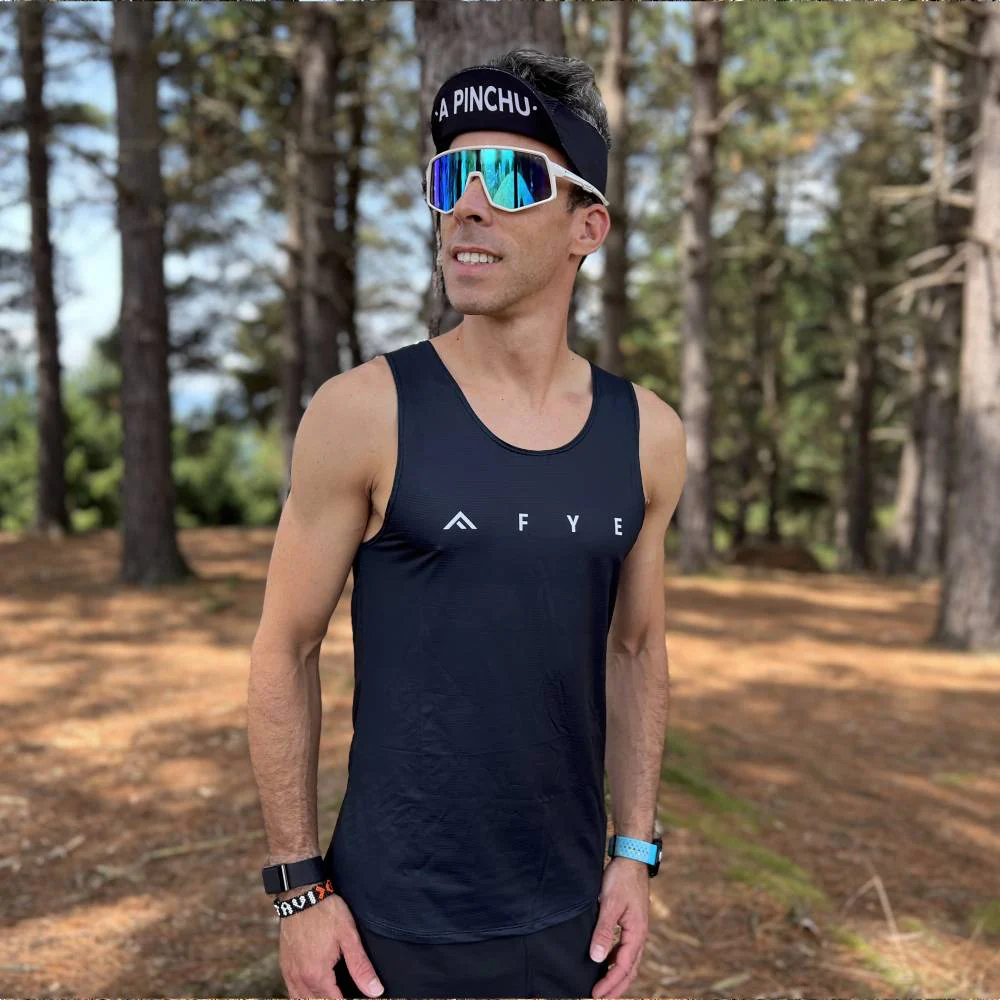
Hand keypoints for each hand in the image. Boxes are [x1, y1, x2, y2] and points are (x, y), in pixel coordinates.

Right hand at [277, 889, 383, 998]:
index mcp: (317, 975)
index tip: (360, 999)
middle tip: (348, 995)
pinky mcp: (285, 966)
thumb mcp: (348, 936)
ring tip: (334, 994)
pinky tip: (314, 994)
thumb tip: (375, 991)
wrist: (301, 894)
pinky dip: (303, 998)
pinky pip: (292, 992)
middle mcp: (300, 979)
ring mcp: (290, 973)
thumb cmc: (326, 912)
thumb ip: (361, 966)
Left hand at [588, 858, 650, 998]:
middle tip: (599, 998)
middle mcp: (640, 935)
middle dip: (616, 987)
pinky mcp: (632, 923)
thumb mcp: (609, 904)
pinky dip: (617, 961)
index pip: (624, 967)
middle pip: (630, 970)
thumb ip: (604, 931)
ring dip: (617, 976)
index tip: (595, 994)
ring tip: (602, 987)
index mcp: (637, 934)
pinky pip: (626, 950)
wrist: (631, 858)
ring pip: (629, 962)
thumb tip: (597, 959)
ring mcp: (637, 930)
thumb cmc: (621, 879)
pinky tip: (605, 962)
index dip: (609, 983)